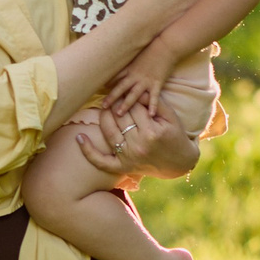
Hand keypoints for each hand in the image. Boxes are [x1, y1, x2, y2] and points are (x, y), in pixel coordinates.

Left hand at [76, 100, 198, 182]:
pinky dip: (88, 151)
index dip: (130, 98)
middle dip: (117, 105)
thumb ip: (155, 102)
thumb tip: (138, 92)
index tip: (129, 92)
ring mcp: (128, 158)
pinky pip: (101, 161)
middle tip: (114, 96)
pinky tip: (79, 137)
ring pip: (109, 132)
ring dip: (104, 117)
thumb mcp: (171, 117)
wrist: (179, 163)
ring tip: (103, 107)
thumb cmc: (176, 136)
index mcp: (151, 132)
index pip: (134, 108)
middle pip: (120, 118)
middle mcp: (138, 146)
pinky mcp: (123, 167)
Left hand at [104, 45, 174, 116]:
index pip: (116, 77)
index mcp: (130, 68)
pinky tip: (150, 115)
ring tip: (119, 113)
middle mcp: (135, 76)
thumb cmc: (151, 48)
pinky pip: (154, 97)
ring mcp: (146, 81)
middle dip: (111, 97)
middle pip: (121, 88)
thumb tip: (119, 62)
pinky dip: (152, 106)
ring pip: (134, 94)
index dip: (107, 84)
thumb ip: (129, 62)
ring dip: (126, 104)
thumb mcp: (136, 54)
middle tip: (103, 106)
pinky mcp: (157, 83)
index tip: (99, 91)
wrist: (166, 45)